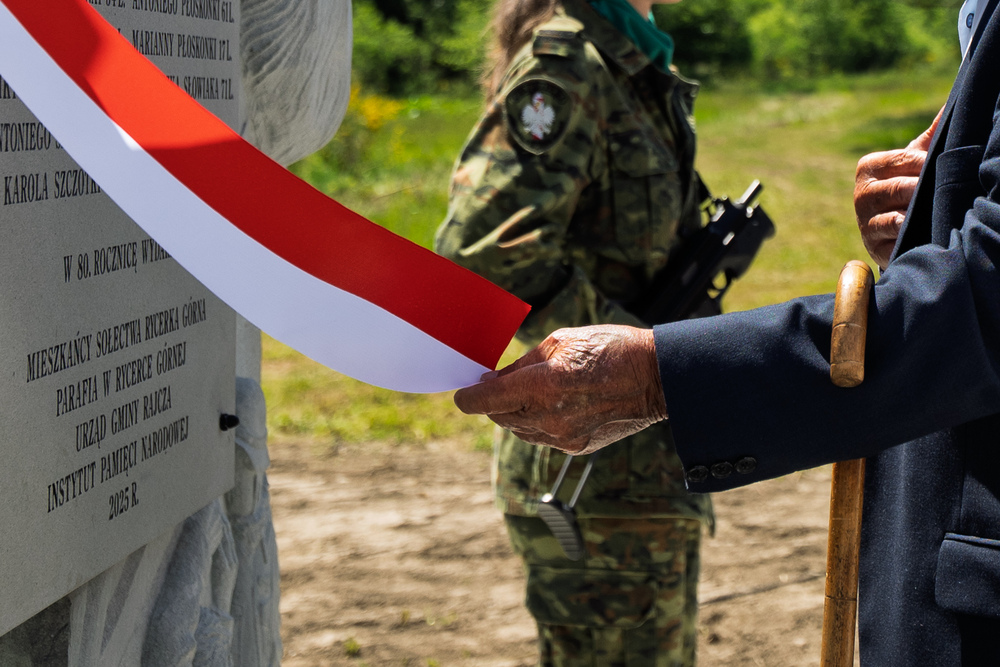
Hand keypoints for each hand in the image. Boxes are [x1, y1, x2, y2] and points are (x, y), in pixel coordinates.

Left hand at [453, 325, 666, 454]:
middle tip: (497, 384)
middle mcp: (548, 416)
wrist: (656, 378)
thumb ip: (523, 363)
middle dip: (493, 402)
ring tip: (530, 392)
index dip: (468, 398)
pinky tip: (552, 405)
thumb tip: (496, 379)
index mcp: (542, 385)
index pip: (485, 401)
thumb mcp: (561, 341)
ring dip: (515, 413)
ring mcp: (563, 436)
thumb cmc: (611, 349)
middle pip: (500, 417)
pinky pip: (543, 437)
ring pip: (519, 430)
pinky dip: (538, 423)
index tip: (464, 393)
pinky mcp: (577, 447)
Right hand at [854, 107, 941, 269]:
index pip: (902, 160)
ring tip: (931, 214)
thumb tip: (954, 103)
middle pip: (899, 189)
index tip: (941, 166)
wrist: (891, 227)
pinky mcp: (873, 247)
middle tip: (940, 191)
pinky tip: (921, 236)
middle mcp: (861, 195)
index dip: (926, 163)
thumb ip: (932, 135)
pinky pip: (893, 244)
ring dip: (915, 217)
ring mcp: (864, 223)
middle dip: (921, 191)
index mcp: (868, 168)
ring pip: (895, 219)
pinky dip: (908, 240)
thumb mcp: (916, 159)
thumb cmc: (908, 184)